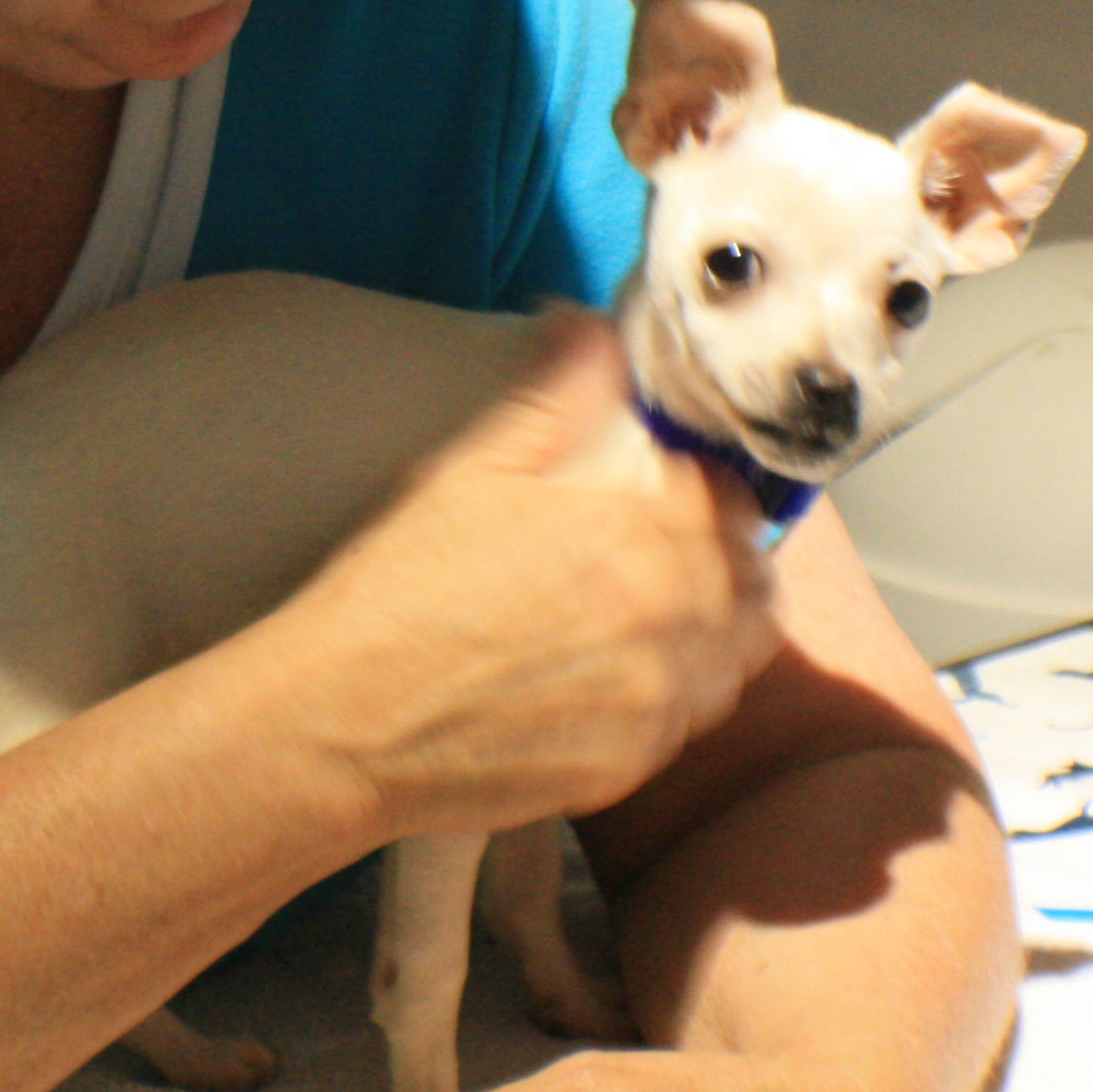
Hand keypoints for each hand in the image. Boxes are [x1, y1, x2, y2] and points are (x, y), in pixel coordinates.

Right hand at [275, 315, 785, 836]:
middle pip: (748, 574)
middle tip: (651, 551)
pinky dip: (672, 689)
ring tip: (644, 612)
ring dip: (709, 623)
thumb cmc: (397, 586)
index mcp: (641, 527)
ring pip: (736, 650)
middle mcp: (672, 615)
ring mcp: (660, 698)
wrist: (344, 719)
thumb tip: (593, 327)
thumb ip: (555, 392)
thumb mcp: (468, 465)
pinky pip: (692, 717)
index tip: (658, 487)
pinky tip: (611, 673)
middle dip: (712, 554)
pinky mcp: (636, 764)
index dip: (694, 484)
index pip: (726, 494)